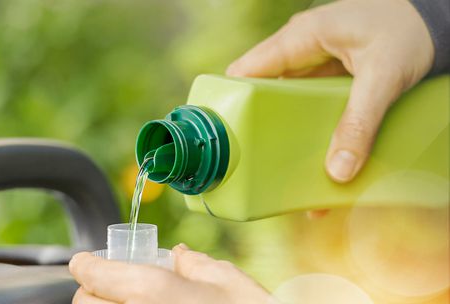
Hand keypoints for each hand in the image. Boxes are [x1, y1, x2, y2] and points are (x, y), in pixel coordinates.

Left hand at [69, 244, 274, 303]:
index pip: (95, 275)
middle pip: (85, 303)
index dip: (86, 264)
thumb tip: (179, 254)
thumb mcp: (230, 283)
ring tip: (130, 302)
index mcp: (152, 292)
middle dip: (94, 289)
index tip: (85, 261)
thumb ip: (196, 265)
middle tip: (112, 282)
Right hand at [227, 0, 433, 183]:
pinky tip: (314, 151)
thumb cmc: (409, 29)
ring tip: (285, 167)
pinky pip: (305, 103)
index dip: (230, 101)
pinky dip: (307, 126)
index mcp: (299, 38)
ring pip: (284, 100)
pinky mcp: (327, 75)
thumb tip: (339, 171)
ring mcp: (312, 62)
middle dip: (260, 126)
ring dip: (285, 130)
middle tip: (258, 162)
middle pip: (262, 91)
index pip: (245, 70)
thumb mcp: (384, 76)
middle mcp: (299, 49)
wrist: (436, 20)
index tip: (228, 137)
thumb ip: (360, 122)